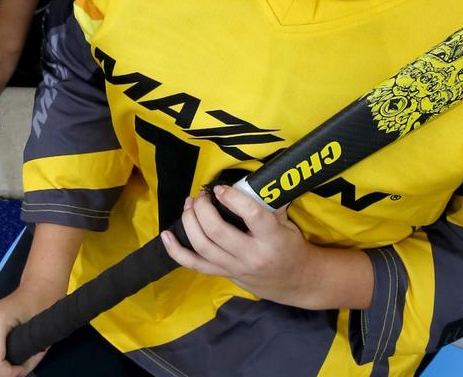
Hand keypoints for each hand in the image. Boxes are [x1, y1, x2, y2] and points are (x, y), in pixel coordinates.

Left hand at [161, 184, 320, 306]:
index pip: (252, 215)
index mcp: (272, 239)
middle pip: (217, 231)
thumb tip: (249, 180)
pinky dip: (177, 252)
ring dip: (190, 222)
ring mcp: (235, 268)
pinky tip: (166, 236)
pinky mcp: (224, 275)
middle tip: (202, 195)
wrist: (296, 282)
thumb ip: (269, 203)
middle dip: (203, 208)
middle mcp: (251, 255)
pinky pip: (195, 265)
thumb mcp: (287, 222)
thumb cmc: (291, 246)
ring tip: (189, 205)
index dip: (233, 198)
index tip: (220, 187)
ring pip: (203, 247)